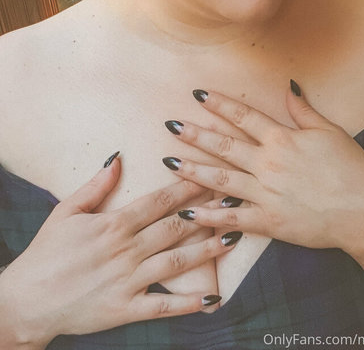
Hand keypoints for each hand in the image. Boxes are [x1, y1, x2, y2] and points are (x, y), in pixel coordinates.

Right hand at [0, 155, 240, 347]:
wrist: (26, 301)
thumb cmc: (46, 253)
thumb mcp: (66, 211)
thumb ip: (96, 185)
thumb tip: (120, 156)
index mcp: (113, 224)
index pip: (159, 201)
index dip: (187, 188)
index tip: (211, 177)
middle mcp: (125, 250)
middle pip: (175, 227)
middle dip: (207, 212)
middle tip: (234, 200)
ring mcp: (128, 280)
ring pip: (177, 261)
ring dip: (208, 249)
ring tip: (235, 237)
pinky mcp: (126, 309)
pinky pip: (164, 304)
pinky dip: (190, 302)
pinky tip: (214, 296)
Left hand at [162, 83, 363, 254]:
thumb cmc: (351, 168)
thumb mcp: (329, 131)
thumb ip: (303, 110)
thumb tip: (288, 85)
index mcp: (281, 139)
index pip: (243, 116)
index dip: (219, 104)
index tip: (198, 95)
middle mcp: (267, 164)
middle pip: (223, 146)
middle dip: (195, 135)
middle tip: (171, 126)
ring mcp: (265, 194)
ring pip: (220, 179)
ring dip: (193, 170)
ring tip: (169, 161)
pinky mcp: (268, 221)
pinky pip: (232, 217)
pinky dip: (209, 217)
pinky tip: (188, 214)